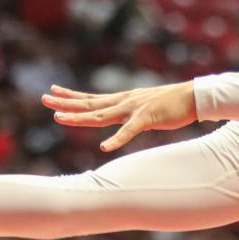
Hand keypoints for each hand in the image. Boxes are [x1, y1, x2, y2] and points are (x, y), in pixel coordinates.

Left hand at [42, 81, 198, 151]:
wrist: (194, 96)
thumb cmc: (172, 104)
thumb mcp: (145, 108)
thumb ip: (131, 115)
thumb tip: (123, 120)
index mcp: (123, 101)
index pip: (91, 98)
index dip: (71, 96)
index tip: (52, 91)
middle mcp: (123, 103)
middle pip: (89, 104)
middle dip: (66, 103)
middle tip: (44, 99)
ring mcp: (134, 109)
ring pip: (101, 115)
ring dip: (79, 118)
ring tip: (59, 119)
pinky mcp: (148, 118)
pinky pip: (129, 131)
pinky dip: (117, 139)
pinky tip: (104, 147)